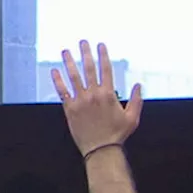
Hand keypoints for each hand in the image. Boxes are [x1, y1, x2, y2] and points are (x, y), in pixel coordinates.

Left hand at [51, 41, 142, 156]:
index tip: (100, 45)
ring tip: (65, 51)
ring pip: (73, 76)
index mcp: (108, 95)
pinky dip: (58, 80)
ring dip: (69, 62)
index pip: (106, 70)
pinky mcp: (70, 109)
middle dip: (86, 53)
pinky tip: (54, 71)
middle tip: (82, 42)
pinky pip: (62, 91)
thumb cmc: (117, 135)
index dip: (103, 55)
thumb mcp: (133, 118)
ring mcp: (80, 101)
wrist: (101, 150)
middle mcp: (93, 95)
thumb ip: (136, 100)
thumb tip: (138, 85)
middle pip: (89, 69)